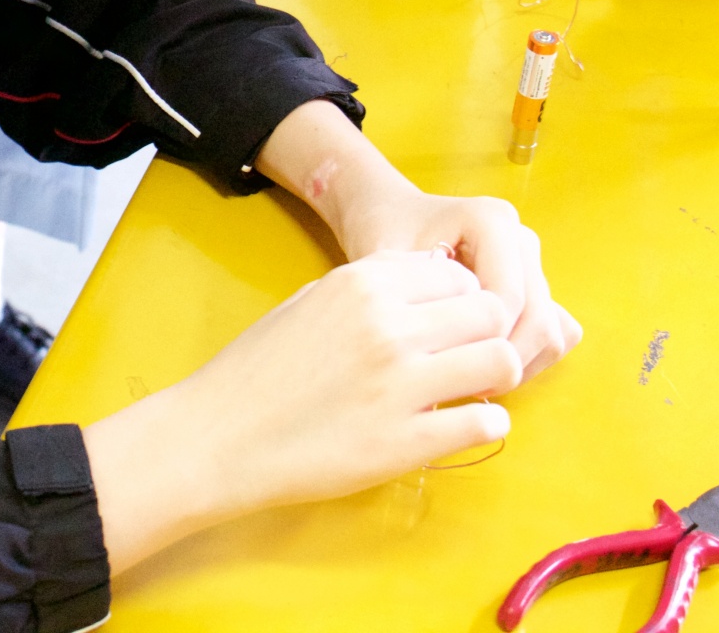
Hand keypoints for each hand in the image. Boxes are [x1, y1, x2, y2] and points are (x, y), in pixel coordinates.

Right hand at [85, 251, 519, 569]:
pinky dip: (484, 424)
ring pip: (500, 362)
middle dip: (486, 333)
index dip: (461, 300)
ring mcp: (399, 386)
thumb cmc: (258, 368)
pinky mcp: (404, 443)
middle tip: (467, 357)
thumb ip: (370, 290)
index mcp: (362, 285)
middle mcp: (388, 326)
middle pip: (489, 312)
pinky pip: (483, 424)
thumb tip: (431, 289)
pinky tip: (461, 425)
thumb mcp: (310, 301)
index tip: (448, 323)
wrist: (219, 435)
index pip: (457, 275)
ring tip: (472, 390)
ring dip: (495, 376)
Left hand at [331, 189, 580, 382]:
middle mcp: (521, 239)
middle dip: (504, 360)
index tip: (444, 363)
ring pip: (553, 331)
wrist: (390, 213)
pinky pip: (554, 334)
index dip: (481, 341)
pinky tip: (481, 367)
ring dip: (518, 365)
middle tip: (462, 385)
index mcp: (492, 221)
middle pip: (540, 319)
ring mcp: (532, 264)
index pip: (507, 300)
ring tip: (469, 379)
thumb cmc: (382, 233)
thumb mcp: (383, 262)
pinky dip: (526, 359)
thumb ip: (409, 300)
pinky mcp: (536, 288)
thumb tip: (437, 363)